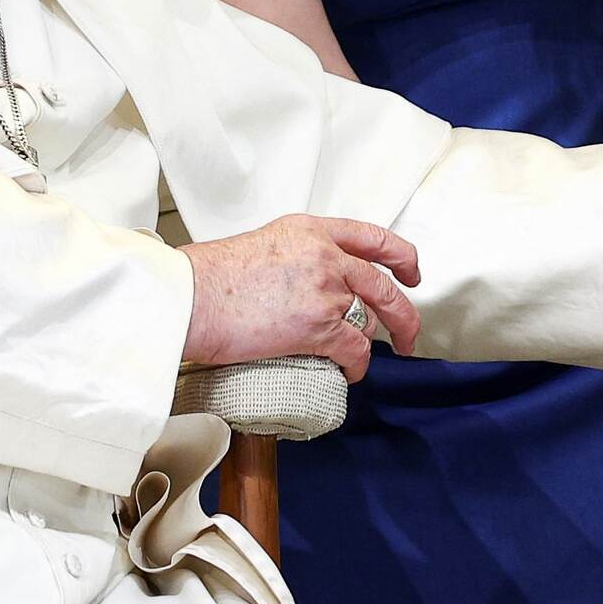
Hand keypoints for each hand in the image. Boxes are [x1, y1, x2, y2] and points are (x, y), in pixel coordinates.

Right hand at [178, 215, 420, 382]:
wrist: (191, 298)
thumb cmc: (211, 279)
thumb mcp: (264, 245)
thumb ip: (298, 257)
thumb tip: (312, 285)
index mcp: (311, 231)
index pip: (372, 237)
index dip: (401, 256)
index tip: (410, 272)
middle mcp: (326, 255)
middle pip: (384, 285)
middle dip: (404, 314)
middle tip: (408, 332)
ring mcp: (326, 290)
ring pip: (369, 320)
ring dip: (368, 343)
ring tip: (359, 357)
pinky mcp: (319, 326)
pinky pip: (356, 350)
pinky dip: (357, 366)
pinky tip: (349, 372)